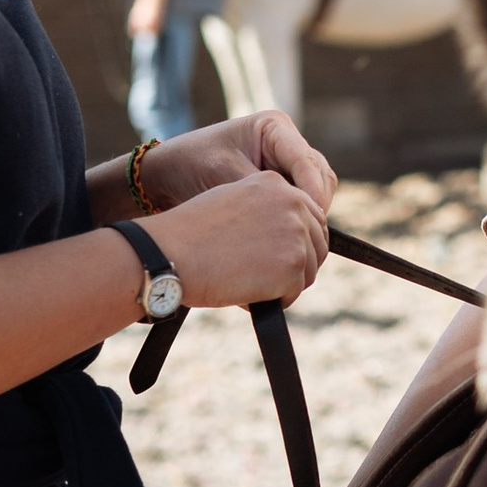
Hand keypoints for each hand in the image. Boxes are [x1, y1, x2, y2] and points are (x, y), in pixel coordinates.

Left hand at [137, 112, 337, 215]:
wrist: (168, 173)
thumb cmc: (191, 165)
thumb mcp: (225, 175)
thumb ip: (261, 190)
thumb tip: (293, 214)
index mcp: (274, 126)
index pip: (306, 160)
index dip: (312, 191)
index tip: (311, 217)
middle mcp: (286, 141)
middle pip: (319, 174)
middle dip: (315, 203)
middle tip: (306, 234)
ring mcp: (285, 161)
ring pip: (316, 188)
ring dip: (310, 212)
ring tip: (296, 236)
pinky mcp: (281, 181)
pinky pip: (302, 199)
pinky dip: (299, 216)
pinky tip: (287, 235)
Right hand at [140, 170, 329, 312]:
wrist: (170, 253)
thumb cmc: (189, 236)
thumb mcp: (231, 204)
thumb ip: (264, 212)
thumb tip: (286, 238)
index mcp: (276, 184)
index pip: (311, 215)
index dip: (297, 242)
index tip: (281, 257)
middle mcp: (292, 202)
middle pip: (317, 245)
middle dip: (294, 266)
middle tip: (264, 278)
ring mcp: (296, 232)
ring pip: (306, 272)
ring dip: (280, 285)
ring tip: (244, 282)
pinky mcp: (293, 264)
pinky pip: (293, 294)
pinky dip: (271, 302)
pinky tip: (243, 293)